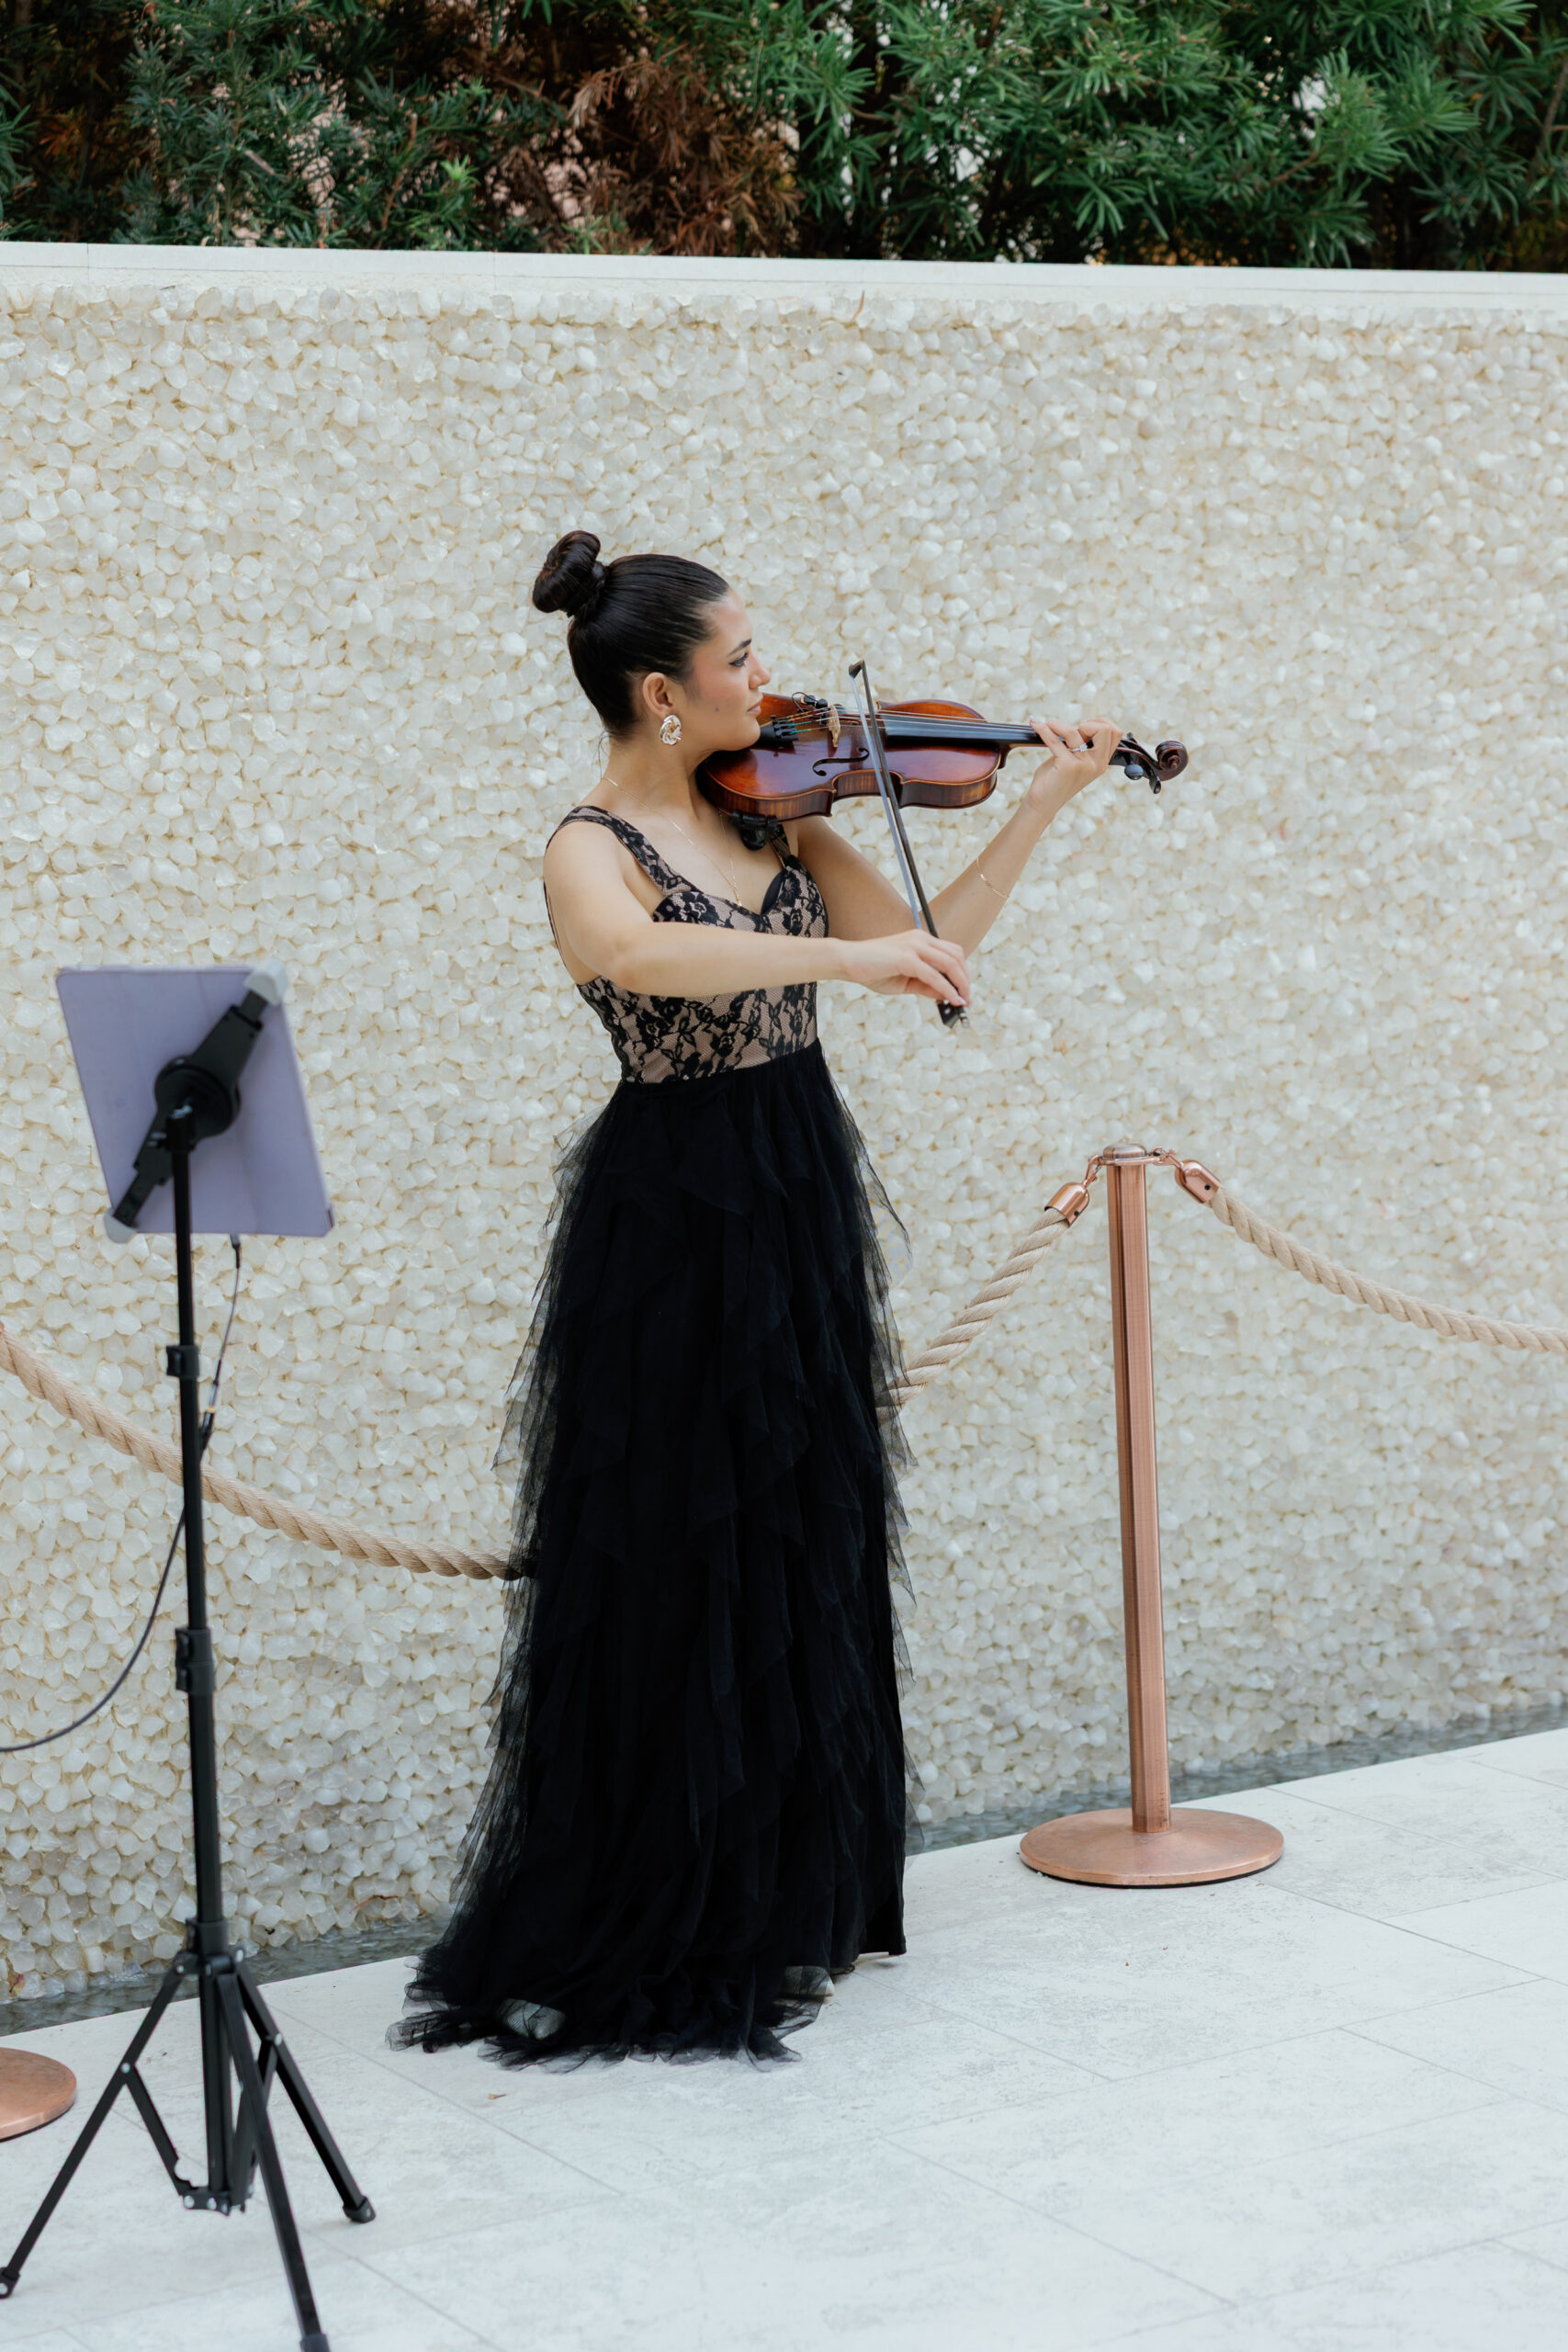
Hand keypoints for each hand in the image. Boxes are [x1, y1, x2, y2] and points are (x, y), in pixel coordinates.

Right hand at [837, 928, 970, 1008]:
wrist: (846, 961)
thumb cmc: (871, 970)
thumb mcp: (904, 982)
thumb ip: (925, 986)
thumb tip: (946, 995)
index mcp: (920, 940)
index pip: (951, 953)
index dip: (962, 972)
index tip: (964, 991)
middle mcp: (920, 939)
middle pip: (956, 956)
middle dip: (965, 979)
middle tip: (967, 999)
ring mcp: (914, 946)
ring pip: (951, 963)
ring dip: (961, 984)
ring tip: (962, 1001)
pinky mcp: (907, 958)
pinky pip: (934, 976)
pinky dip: (947, 989)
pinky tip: (953, 1000)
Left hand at [1024, 716, 1119, 811]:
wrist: (1043, 804)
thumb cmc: (1056, 779)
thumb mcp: (1075, 760)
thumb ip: (1081, 745)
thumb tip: (1078, 725)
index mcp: (1101, 762)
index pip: (1115, 733)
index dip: (1101, 723)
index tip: (1084, 727)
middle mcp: (1096, 764)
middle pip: (1105, 730)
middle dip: (1090, 722)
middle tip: (1074, 729)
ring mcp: (1083, 765)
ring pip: (1075, 732)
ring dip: (1057, 725)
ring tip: (1048, 725)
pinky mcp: (1067, 766)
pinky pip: (1055, 740)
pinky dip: (1044, 730)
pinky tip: (1036, 725)